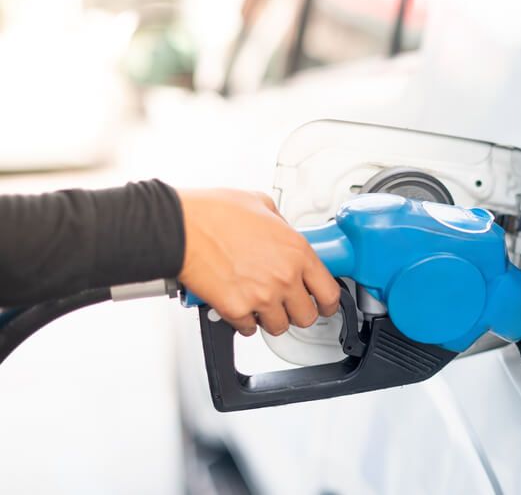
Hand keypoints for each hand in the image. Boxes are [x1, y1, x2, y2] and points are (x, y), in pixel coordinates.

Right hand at [176, 188, 339, 336]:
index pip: (330, 291)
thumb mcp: (262, 204)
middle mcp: (284, 277)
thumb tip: (284, 233)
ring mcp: (261, 296)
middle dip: (299, 312)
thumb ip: (281, 224)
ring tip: (261, 305)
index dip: (329, 302)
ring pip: (279, 327)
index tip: (325, 304)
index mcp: (297, 251)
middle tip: (290, 305)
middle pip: (308, 316)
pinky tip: (240, 307)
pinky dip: (244, 322)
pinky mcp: (236, 309)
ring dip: (271, 319)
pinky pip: (248, 328)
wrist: (180, 227)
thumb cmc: (214, 213)